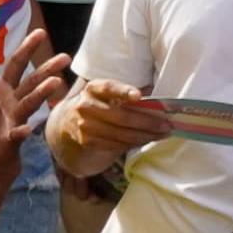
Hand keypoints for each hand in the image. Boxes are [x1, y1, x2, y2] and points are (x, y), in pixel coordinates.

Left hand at [0, 22, 67, 166]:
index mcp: (4, 89)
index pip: (17, 65)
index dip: (26, 48)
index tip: (41, 32)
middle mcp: (15, 101)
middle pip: (32, 82)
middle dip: (47, 69)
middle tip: (65, 56)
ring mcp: (16, 119)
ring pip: (30, 104)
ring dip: (42, 94)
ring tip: (55, 83)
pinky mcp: (11, 138)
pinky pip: (17, 134)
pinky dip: (21, 132)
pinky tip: (25, 130)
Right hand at [55, 74, 170, 160]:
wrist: (65, 126)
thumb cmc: (97, 107)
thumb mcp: (105, 96)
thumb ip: (126, 94)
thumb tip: (160, 99)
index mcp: (92, 89)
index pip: (108, 88)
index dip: (123, 91)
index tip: (138, 96)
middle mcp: (85, 106)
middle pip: (122, 116)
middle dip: (148, 122)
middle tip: (167, 125)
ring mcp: (85, 126)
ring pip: (122, 133)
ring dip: (146, 135)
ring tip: (163, 133)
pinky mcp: (88, 142)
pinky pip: (117, 144)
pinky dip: (135, 143)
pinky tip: (147, 139)